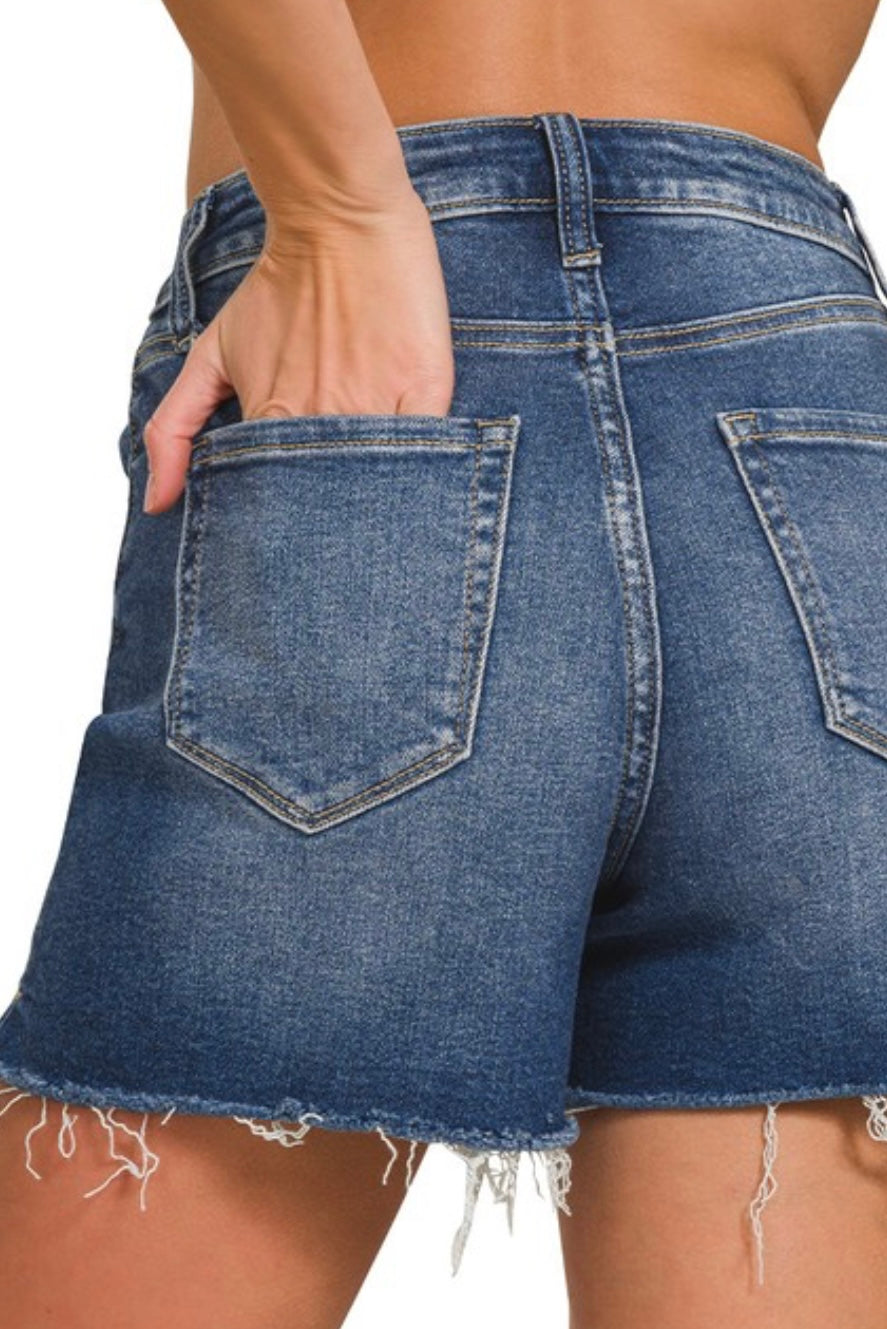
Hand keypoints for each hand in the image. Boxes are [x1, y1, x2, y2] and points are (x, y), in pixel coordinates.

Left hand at [142, 188, 454, 513]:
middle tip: (335, 533)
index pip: (277, 500)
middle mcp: (319, 419)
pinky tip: (420, 470)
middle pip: (326, 501)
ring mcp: (373, 405)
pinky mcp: (424, 387)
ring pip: (375, 482)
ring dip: (374, 498)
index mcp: (271, 423)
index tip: (293, 527)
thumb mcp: (210, 355)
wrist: (338, 219)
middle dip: (327, 522)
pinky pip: (427, 448)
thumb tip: (157, 506)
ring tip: (378, 506)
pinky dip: (423, 465)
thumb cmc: (278, 285)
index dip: (285, 518)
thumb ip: (173, 429)